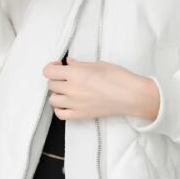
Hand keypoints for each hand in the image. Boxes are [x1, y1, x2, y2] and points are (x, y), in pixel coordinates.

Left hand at [41, 56, 159, 121]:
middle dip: (57, 79)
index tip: (59, 66)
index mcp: (75, 74)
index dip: (52, 67)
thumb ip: (79, 65)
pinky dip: (60, 109)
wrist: (130, 96)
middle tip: (66, 77)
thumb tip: (68, 63)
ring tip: (67, 91)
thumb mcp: (98, 65)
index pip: (48, 71)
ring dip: (57, 94)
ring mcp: (75, 104)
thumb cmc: (118, 78)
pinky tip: (67, 103)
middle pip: (51, 85)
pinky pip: (60, 114)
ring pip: (52, 100)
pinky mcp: (80, 115)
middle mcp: (72, 89)